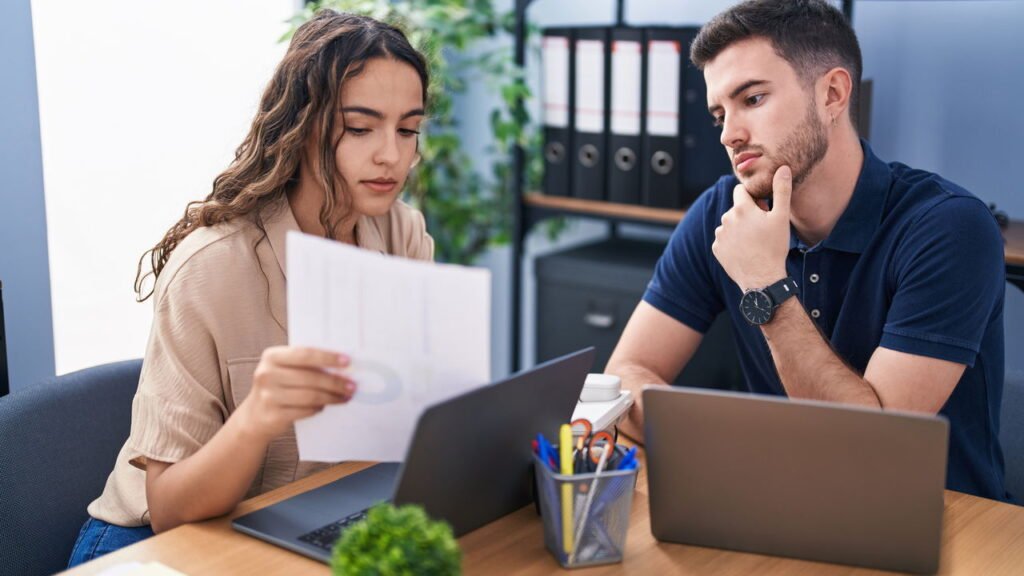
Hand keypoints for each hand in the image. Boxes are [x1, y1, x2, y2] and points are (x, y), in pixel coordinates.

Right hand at [237, 346, 355, 441]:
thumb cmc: (277, 387)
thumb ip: (305, 363)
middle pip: (311, 377)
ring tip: (344, 397)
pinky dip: (318, 408)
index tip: (347, 362)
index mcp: (272, 356)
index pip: (305, 354)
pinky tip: (325, 406)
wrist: (254, 416)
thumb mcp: (284, 369)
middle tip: (352, 386)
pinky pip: (305, 411)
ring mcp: (268, 396)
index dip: (328, 357)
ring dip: (332, 397)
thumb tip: (341, 365)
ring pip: (310, 396)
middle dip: (335, 382)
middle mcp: (267, 374)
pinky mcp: (273, 415)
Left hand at [712, 165, 791, 290]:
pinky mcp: (716, 248)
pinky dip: (733, 242)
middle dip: (747, 214)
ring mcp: (719, 235)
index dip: (752, 198)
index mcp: (741, 208)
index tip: (762, 210)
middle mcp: (726, 219)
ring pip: (730, 224)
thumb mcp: (781, 217)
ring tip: (754, 242)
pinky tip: (745, 251)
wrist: (762, 278)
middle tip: (762, 229)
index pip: (740, 191)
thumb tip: (783, 168)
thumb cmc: (774, 247)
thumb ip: (781, 190)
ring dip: (739, 228)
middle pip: (736, 209)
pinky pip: (724, 239)